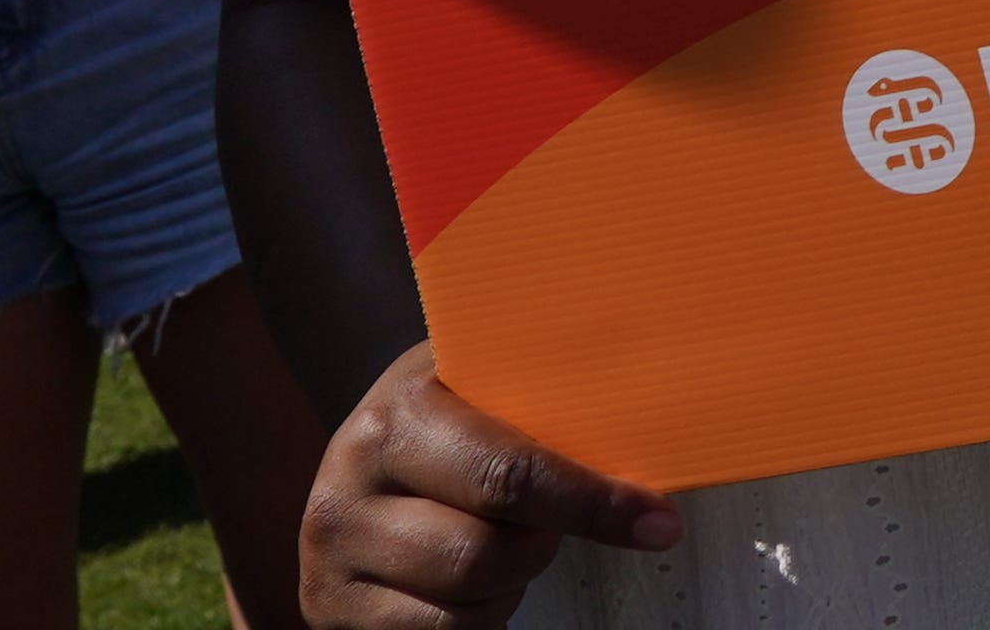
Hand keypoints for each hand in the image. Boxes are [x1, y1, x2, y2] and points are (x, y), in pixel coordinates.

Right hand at [299, 343, 673, 628]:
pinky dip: (478, 618)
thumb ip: (544, 393)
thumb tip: (658, 410)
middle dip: (544, 545)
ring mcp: (330, 565)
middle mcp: (344, 495)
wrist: (358, 462)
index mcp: (392, 420)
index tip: (659, 523)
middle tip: (556, 526)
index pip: (508, 476)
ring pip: (466, 608)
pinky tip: (470, 582)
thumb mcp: (478, 383)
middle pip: (487, 556)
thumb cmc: (448, 417)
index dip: (593, 504)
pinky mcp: (332, 616)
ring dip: (511, 585)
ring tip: (506, 543)